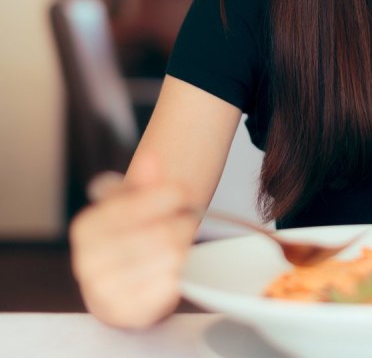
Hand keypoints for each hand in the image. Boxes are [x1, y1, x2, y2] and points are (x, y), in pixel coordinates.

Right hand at [69, 154, 196, 328]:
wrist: (118, 289)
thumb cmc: (127, 241)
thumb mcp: (131, 205)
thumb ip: (143, 182)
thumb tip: (152, 157)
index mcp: (85, 228)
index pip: (135, 204)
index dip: (168, 195)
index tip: (184, 192)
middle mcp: (87, 261)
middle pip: (160, 233)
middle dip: (182, 223)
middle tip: (188, 221)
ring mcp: (104, 290)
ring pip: (169, 257)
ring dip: (185, 247)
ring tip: (183, 243)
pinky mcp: (126, 312)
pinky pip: (169, 285)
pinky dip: (179, 273)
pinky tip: (175, 267)